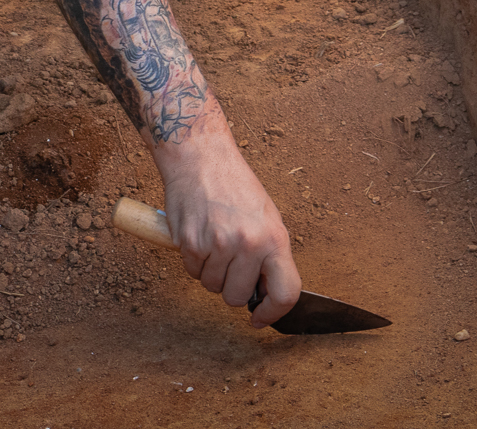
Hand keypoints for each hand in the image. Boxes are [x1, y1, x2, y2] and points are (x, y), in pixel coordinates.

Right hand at [153, 127, 301, 327]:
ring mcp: (218, 244)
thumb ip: (270, 256)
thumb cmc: (235, 186)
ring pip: (211, 287)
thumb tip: (265, 293)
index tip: (260, 318)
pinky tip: (199, 234)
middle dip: (231, 287)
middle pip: (237, 298)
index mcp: (275, 238)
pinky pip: (191, 271)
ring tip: (214, 241)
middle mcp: (249, 243)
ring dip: (211, 272)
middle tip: (229, 262)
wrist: (201, 158)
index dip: (273, 314)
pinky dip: (193, 260)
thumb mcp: (266, 218)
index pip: (285, 293)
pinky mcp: (191, 242)